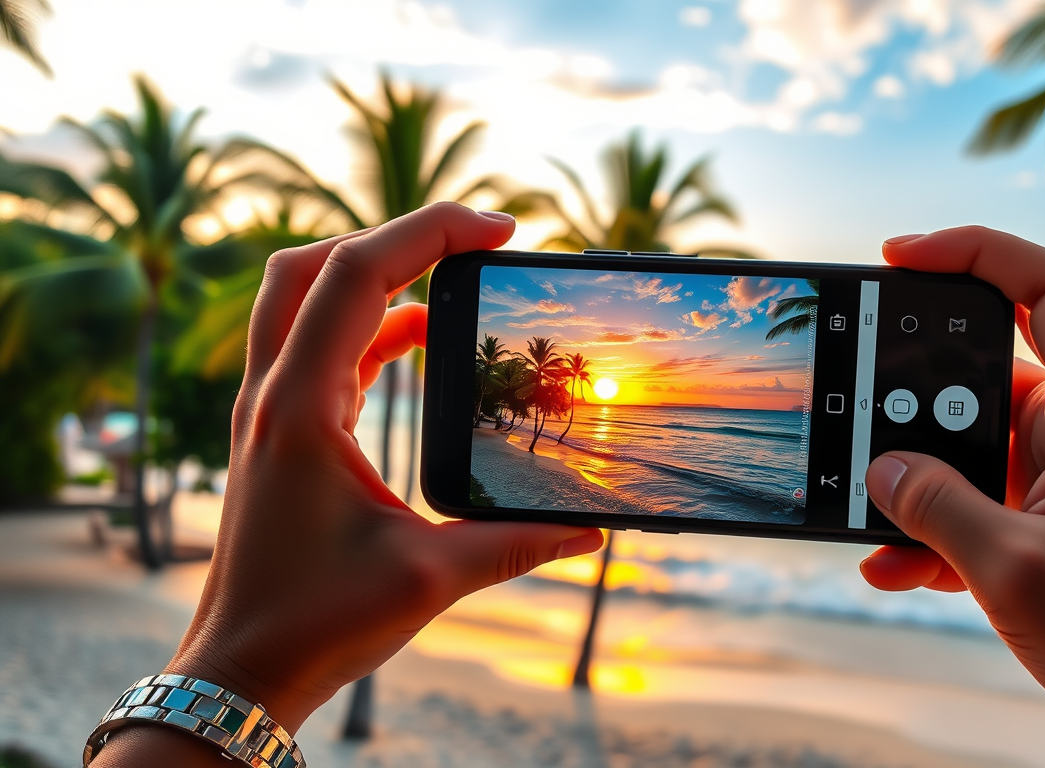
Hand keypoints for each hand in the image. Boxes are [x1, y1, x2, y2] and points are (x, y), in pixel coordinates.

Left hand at [94, 204, 602, 764]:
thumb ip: (516, 544)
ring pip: (307, 300)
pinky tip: (420, 345)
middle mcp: (272, 395)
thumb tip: (592, 530)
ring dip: (377, 278)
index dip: (431, 234)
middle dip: (396, 238)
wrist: (240, 673)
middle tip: (472, 246)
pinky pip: (319, 348)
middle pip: (315, 264)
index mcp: (300, 408)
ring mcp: (268, 412)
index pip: (358, 276)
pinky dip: (369, 327)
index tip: (500, 230)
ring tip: (453, 287)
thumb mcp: (430, 578)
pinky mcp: (278, 434)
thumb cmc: (314, 624)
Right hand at [859, 228, 1044, 766]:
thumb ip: (935, 508)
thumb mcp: (1015, 571)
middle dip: (918, 391)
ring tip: (870, 511)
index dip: (979, 251)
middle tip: (860, 410)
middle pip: (993, 366)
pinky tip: (893, 565)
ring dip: (920, 476)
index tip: (901, 256)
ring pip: (976, 443)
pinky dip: (936, 525)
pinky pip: (981, 500)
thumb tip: (881, 468)